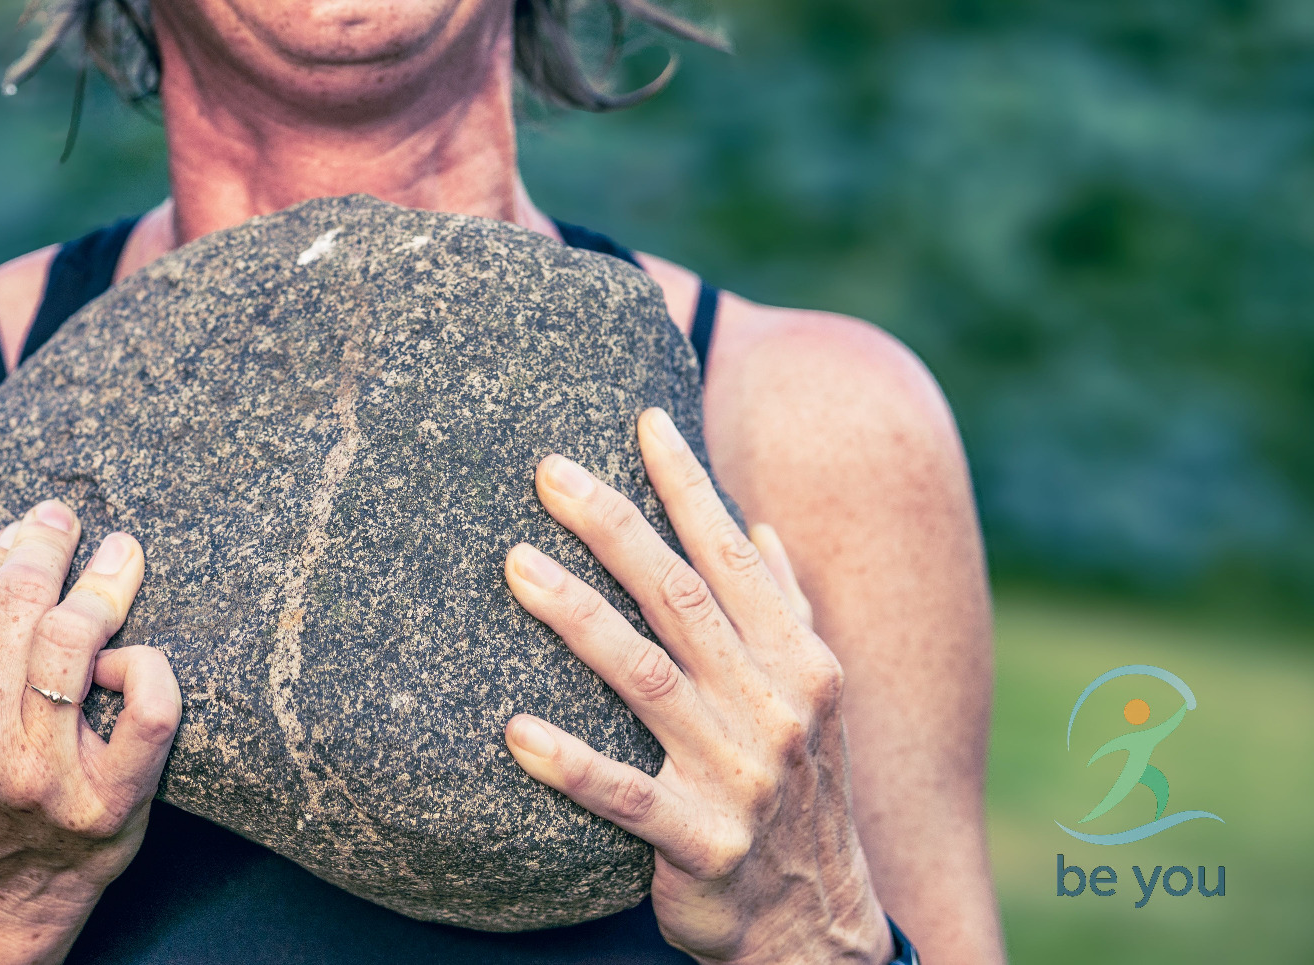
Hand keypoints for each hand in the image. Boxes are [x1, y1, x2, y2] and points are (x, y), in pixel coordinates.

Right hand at [0, 500, 180, 954]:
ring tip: (117, 553)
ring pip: (78, 641)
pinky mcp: (109, 802)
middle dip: (48, 543)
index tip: (16, 534)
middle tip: (63, 523)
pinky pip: (148, 713)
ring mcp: (44, 776)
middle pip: (22, 601)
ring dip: (105, 581)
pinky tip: (134, 651)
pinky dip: (150, 669)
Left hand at [503, 409, 892, 964]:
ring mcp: (738, 777)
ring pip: (646, 679)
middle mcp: (773, 709)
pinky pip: (624, 798)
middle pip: (681, 599)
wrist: (817, 926)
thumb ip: (784, 611)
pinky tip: (515, 734)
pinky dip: (572, 764)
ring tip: (515, 567)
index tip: (643, 420)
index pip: (732, 558)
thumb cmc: (799, 794)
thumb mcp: (810, 699)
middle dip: (615, 528)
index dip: (687, 487)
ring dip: (578, 618)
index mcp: (798, 664)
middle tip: (550, 472)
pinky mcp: (701, 844)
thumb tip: (755, 527)